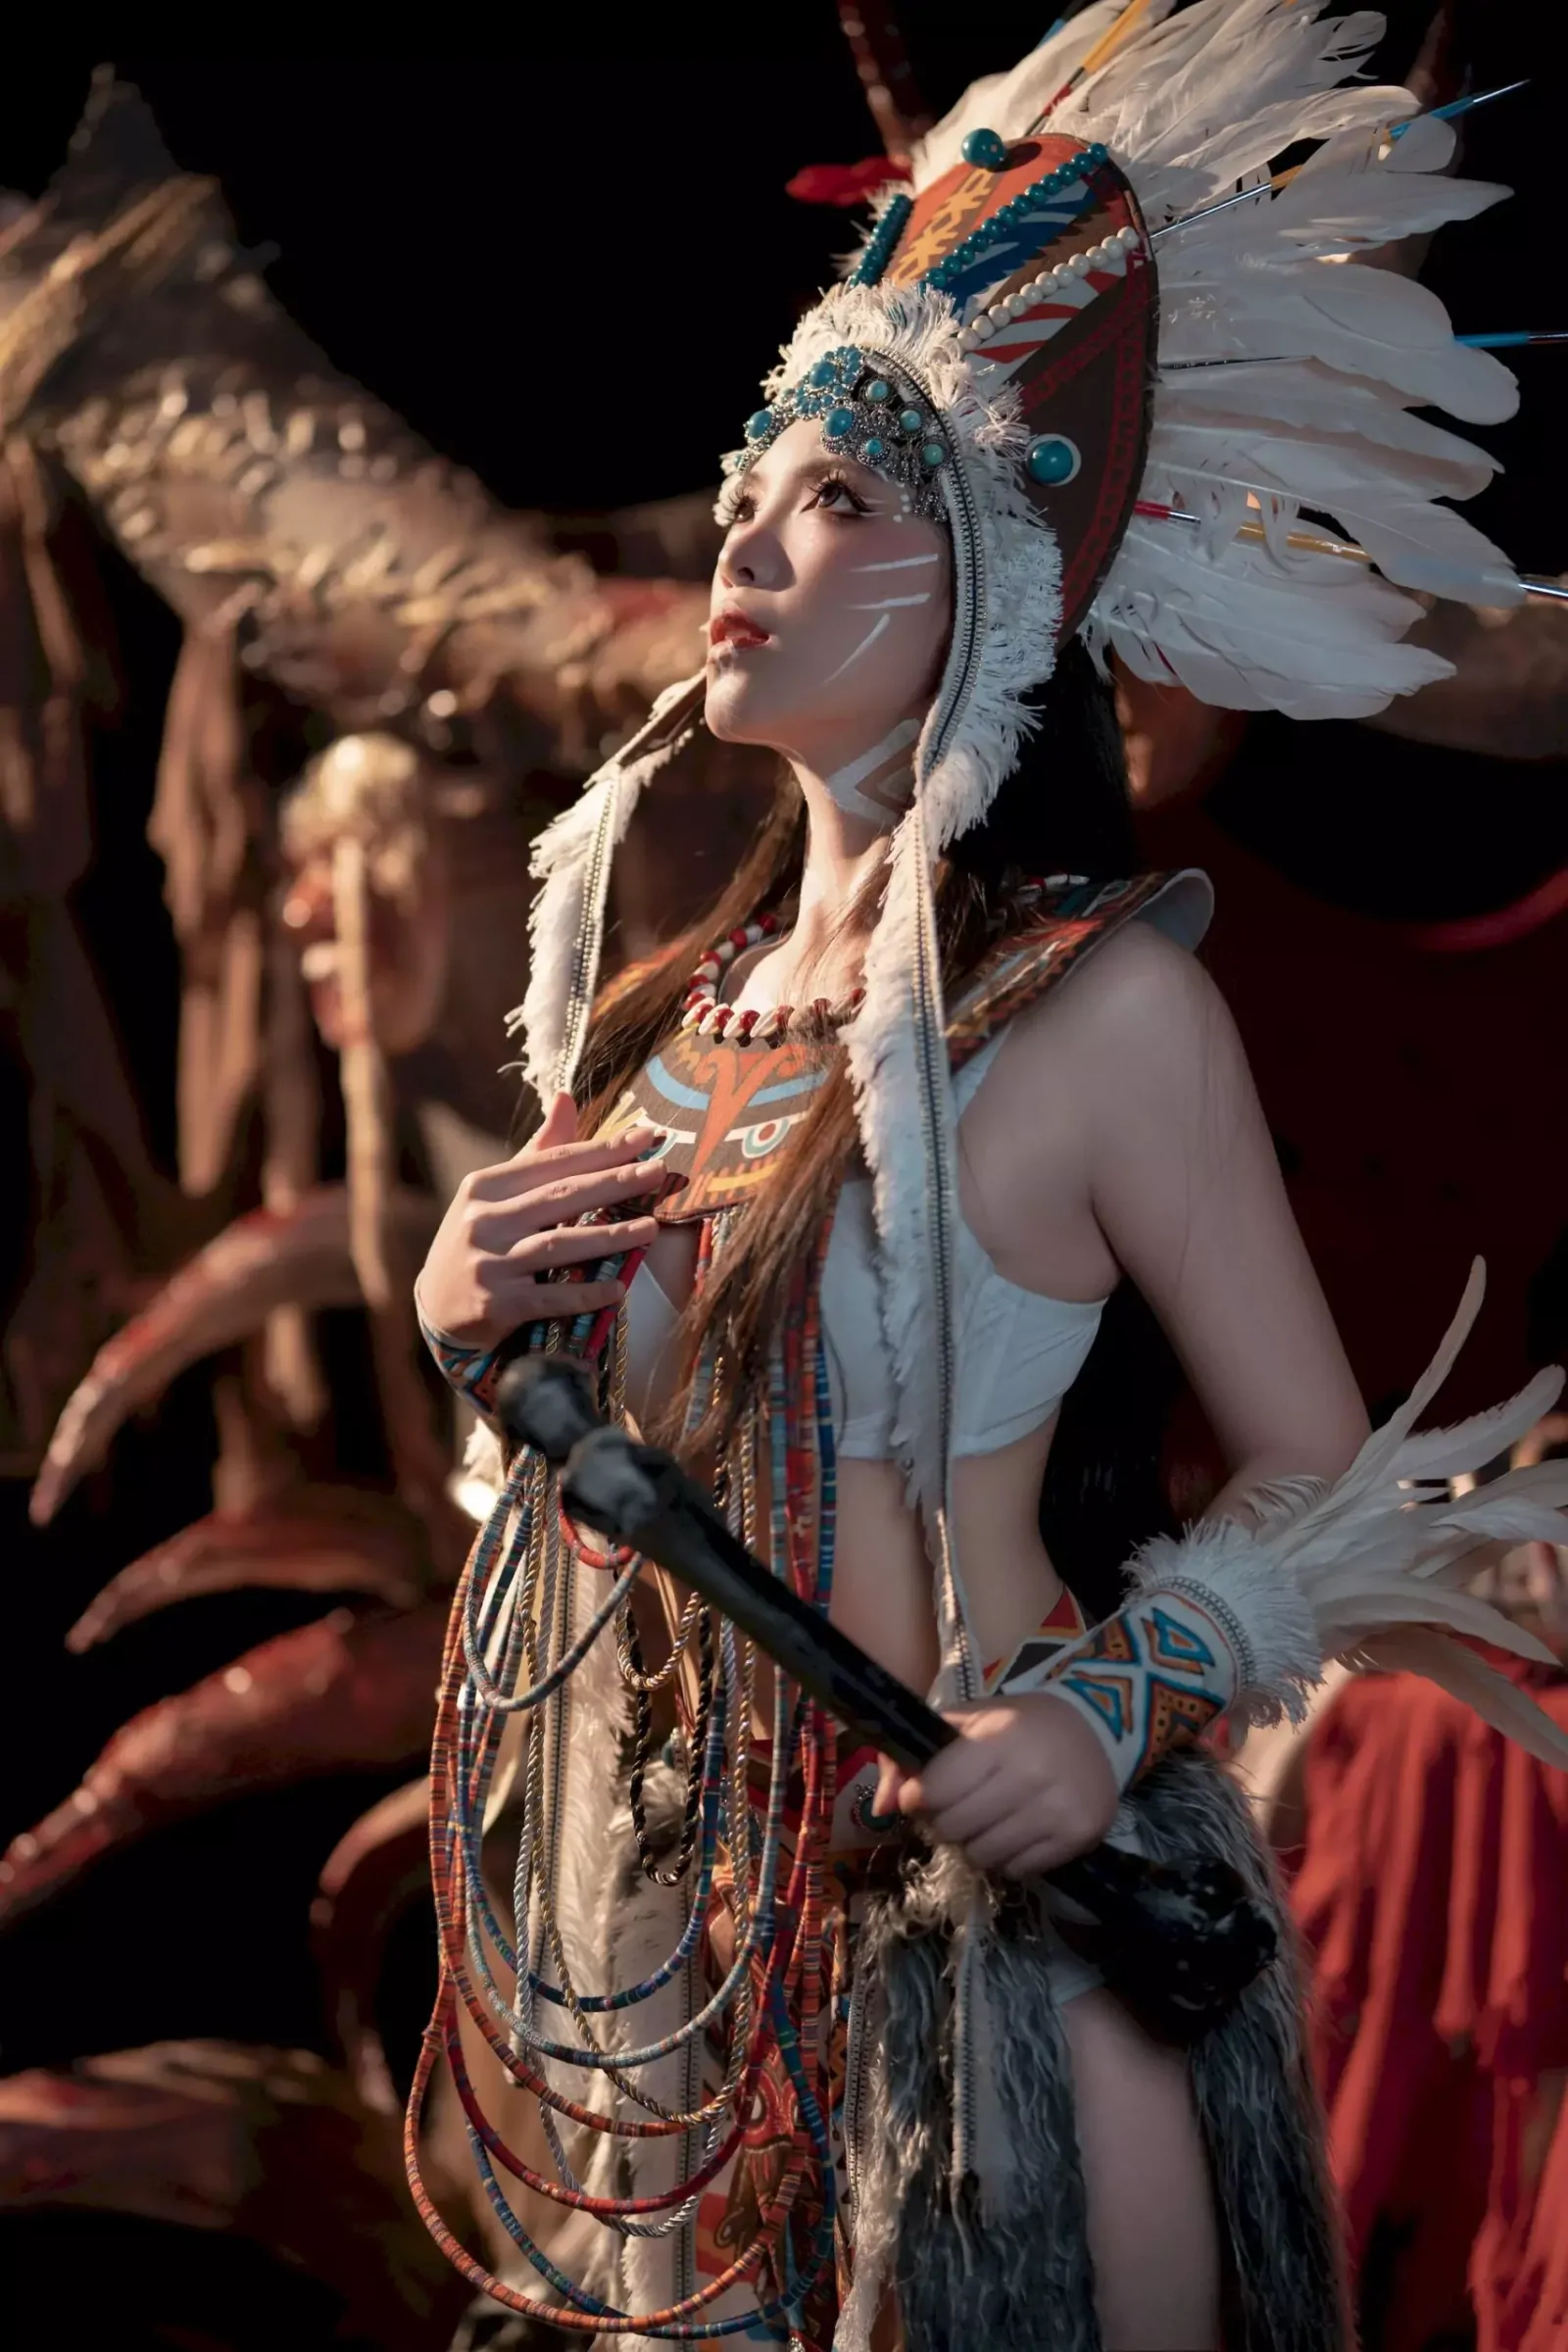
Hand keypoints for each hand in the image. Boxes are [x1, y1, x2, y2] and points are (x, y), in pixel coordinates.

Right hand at [415, 1091, 669, 1350]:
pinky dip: (584, 1293)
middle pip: (561, 1197)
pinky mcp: (496, 1305)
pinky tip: (618, 1287)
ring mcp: (489, 1265)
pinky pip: (549, 1297)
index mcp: (485, 1186)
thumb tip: (567, 1097)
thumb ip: (537, 1151)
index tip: (646, 1137)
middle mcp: (483, 1221)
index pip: (553, 1162)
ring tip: (650, 1228)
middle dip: (614, 1182)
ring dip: (608, 1236)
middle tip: (658, 1172)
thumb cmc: (479, 1241)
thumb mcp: (495, 1194)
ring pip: (558, 1245)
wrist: (437, 1306)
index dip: (602, 1150)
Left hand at [874, 1691, 1119, 1877]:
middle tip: (956, 1808)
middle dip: (944, 1823)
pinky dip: (1007, 1857)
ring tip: (986, 1821)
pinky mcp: (1077, 1837)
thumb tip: (880, 1809)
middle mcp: (1030, 1776)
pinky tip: (1016, 1830)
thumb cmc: (1019, 1724)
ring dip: (974, 1844)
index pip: (935, 1791)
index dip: (918, 1798)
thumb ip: (913, 1757)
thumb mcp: (966, 1724)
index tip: (924, 1795)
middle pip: (954, 1829)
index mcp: (998, 1739)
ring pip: (983, 1856)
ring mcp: (1057, 1810)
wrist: (1095, 1730)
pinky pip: (1017, 1870)